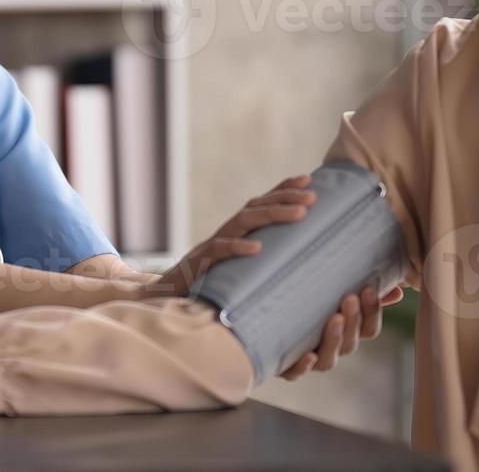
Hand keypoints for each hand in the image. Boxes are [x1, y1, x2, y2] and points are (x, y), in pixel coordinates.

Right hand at [144, 174, 320, 296]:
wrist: (165, 298)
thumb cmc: (207, 284)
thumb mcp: (238, 268)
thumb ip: (259, 259)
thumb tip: (293, 259)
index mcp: (235, 232)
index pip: (260, 203)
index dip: (282, 189)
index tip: (308, 180)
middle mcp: (225, 232)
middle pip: (256, 206)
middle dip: (285, 198)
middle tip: (312, 198)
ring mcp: (212, 245)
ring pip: (243, 222)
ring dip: (273, 214)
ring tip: (300, 215)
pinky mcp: (200, 263)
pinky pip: (219, 252)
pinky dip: (237, 247)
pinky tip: (257, 248)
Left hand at [277, 283, 404, 379]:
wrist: (260, 327)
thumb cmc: (305, 306)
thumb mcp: (332, 295)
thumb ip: (362, 294)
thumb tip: (399, 290)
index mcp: (347, 334)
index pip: (369, 329)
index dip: (372, 312)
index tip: (368, 289)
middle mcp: (332, 350)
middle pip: (351, 343)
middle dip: (353, 321)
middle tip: (350, 298)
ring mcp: (310, 360)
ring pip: (329, 360)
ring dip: (334, 340)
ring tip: (334, 318)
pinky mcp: (285, 367)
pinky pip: (295, 373)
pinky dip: (302, 367)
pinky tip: (309, 356)